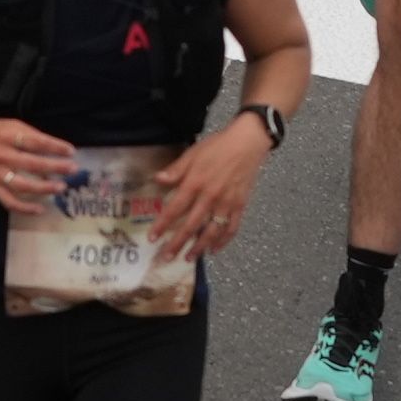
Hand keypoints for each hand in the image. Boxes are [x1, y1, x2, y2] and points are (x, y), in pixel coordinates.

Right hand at [0, 114, 85, 217]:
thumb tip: (53, 150)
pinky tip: (41, 208)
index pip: (35, 141)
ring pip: (23, 185)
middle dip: (55, 167)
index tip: (70, 151)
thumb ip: (28, 136)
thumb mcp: (8, 125)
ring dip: (44, 187)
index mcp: (7, 135)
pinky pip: (9, 201)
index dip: (54, 146)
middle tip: (72, 169)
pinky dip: (25, 208)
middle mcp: (1, 154)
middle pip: (32, 163)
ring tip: (61, 187)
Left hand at [148, 117, 273, 257]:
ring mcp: (226, 203)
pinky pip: (231, 228)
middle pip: (191, 226)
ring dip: (199, 247)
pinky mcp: (240, 205)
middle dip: (177, 244)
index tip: (152, 238)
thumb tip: (157, 179)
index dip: (162, 225)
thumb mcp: (193, 153)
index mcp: (195, 183)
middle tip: (166, 258)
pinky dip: (223, 241)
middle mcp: (210, 197)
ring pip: (211, 231)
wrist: (248, 141)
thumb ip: (176, 169)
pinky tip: (214, 249)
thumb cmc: (218, 145)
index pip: (175, 209)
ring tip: (188, 258)